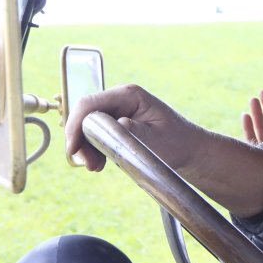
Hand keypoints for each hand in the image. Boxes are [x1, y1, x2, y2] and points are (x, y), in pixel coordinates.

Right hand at [65, 83, 205, 172]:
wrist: (190, 151)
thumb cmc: (177, 143)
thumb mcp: (155, 139)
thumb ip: (132, 132)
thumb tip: (111, 124)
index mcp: (129, 95)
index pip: (89, 104)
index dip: (75, 125)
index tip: (73, 149)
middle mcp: (119, 98)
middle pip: (84, 115)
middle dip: (80, 140)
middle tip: (90, 165)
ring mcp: (116, 110)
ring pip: (86, 127)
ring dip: (86, 147)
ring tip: (96, 167)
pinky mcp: (115, 123)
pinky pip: (94, 134)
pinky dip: (93, 148)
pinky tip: (99, 163)